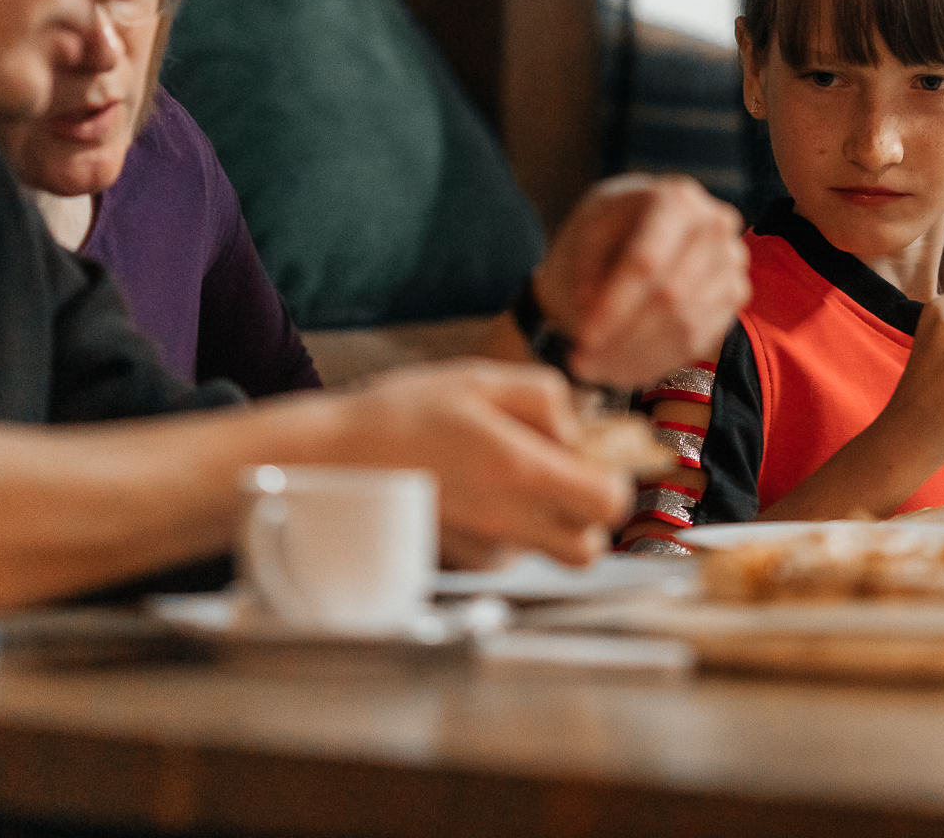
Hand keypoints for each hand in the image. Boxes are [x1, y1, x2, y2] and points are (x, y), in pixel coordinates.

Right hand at [329, 360, 630, 567]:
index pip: (608, 503)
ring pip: (547, 549)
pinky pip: (508, 551)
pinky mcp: (462, 564)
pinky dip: (505, 526)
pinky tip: (470, 490)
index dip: (612, 479)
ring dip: (543, 517)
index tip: (591, 456)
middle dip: (585, 514)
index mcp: (519, 470)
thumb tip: (578, 432)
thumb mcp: (479, 378)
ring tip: (497, 471)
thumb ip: (546, 398)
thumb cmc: (401, 415)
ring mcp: (485, 550)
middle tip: (557, 472)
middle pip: (588, 547)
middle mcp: (508, 521)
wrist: (331, 463)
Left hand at [532, 174, 749, 386]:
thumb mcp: (584, 233)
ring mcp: (732, 264)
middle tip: (581, 361)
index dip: (614, 305)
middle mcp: (715, 226)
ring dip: (634, 356)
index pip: (646, 263)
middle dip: (622, 336)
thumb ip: (586, 266)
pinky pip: (696, 342)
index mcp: (676, 199)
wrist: (636, 238)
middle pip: (670, 297)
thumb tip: (592, 310)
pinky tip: (617, 370)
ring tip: (592, 368)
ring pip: (685, 326)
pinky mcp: (734, 297)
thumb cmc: (604, 233)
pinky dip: (653, 362)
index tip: (582, 337)